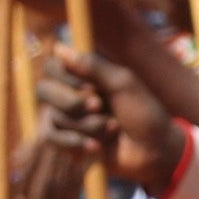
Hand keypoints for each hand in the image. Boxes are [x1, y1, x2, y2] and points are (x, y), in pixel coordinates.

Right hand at [29, 46, 190, 190]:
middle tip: (100, 107)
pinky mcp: (66, 142)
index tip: (92, 86)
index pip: (51, 67)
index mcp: (83, 76)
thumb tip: (59, 47)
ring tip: (112, 128)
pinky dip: (76, 143)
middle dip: (74, 103)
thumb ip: (92, 66)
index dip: (66, 78)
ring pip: (55, 117)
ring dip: (88, 126)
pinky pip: (52, 138)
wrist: (155, 151)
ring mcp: (66, 118)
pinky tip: (97, 147)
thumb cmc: (144, 113)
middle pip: (44, 91)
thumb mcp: (123, 84)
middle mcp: (70, 94)